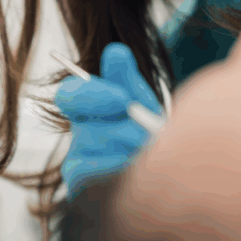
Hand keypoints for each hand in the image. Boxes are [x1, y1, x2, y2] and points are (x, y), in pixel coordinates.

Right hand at [54, 43, 163, 197]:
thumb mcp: (143, 103)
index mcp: (88, 106)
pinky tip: (139, 174)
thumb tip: (116, 50)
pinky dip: (121, 171)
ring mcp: (76, 163)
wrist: (171, 175)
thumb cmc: (152, 134)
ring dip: (130, 151)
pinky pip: (95, 175)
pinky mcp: (80, 190)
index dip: (93, 95)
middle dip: (124, 130)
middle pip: (88, 126)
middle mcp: (79, 134)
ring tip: (150, 155)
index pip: (69, 94)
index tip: (124, 99)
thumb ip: (127, 78)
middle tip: (147, 135)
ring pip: (97, 151)